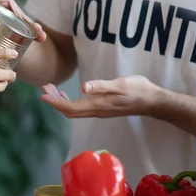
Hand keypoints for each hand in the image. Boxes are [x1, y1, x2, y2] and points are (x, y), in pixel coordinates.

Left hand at [40, 75, 159, 118]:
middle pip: (69, 111)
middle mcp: (96, 111)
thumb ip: (102, 86)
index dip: (55, 102)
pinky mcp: (102, 108)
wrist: (152, 101)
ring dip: (60, 101)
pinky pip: (80, 108)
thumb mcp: (120, 84)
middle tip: (44, 87)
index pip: (70, 107)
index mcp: (98, 105)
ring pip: (73, 110)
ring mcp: (99, 111)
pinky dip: (69, 101)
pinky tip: (66, 93)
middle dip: (54, 101)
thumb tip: (84, 87)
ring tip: (51, 89)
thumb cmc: (138, 89)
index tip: (42, 94)